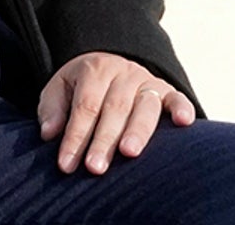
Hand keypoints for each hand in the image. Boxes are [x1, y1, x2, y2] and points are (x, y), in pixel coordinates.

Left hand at [38, 52, 193, 175]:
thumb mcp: (59, 88)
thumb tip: (50, 133)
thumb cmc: (81, 87)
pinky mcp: (167, 91)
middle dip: (104, 140)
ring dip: (138, 131)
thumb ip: (52, 108)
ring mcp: (147, 81)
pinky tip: (184, 123)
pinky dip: (182, 109)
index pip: (85, 107)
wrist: (109, 65)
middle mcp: (123, 73)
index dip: (75, 137)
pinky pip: (177, 97)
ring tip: (130, 153)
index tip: (66, 165)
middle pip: (114, 109)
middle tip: (95, 168)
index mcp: (95, 70)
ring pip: (144, 106)